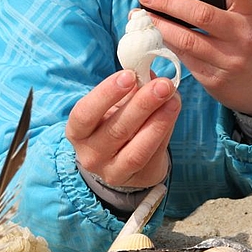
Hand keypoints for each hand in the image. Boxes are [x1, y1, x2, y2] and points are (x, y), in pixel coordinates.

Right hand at [65, 69, 179, 188]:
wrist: (120, 159)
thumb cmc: (113, 122)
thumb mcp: (113, 105)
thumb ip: (128, 89)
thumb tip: (146, 71)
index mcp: (77, 131)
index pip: (85, 113)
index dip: (106, 93)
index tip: (130, 75)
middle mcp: (90, 155)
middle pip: (116, 130)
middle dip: (142, 104)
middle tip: (163, 84)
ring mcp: (112, 172)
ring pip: (136, 150)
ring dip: (158, 122)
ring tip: (173, 99)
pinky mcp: (137, 179)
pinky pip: (152, 157)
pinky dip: (165, 133)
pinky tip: (173, 113)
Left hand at [137, 0, 251, 115]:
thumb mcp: (251, 19)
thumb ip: (226, 3)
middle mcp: (244, 36)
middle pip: (202, 15)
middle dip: (169, 2)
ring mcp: (230, 60)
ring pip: (187, 40)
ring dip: (160, 26)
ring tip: (143, 16)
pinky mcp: (215, 79)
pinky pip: (185, 59)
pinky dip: (167, 45)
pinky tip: (154, 36)